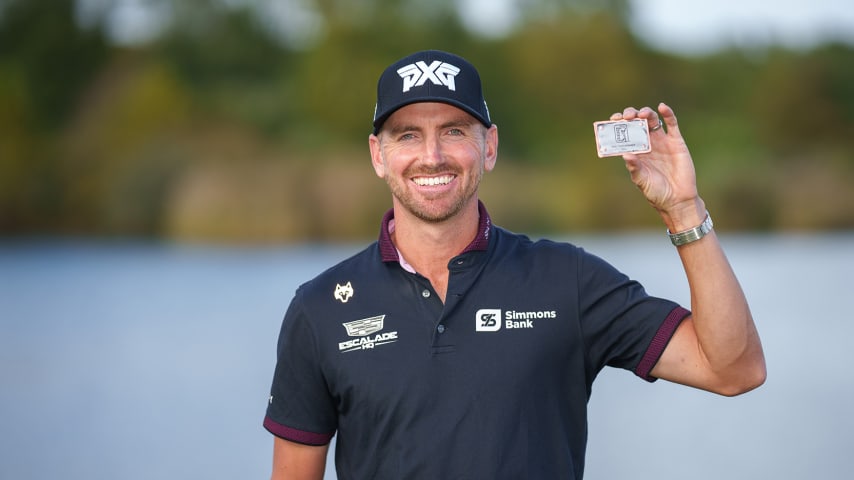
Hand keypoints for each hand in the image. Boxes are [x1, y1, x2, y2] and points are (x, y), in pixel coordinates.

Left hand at [610, 103, 703, 227]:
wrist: (677, 199)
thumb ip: (634, 168)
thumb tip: (625, 154)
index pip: (624, 133)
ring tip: (641, 114)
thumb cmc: (656, 192)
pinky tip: (662, 107)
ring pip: (652, 120)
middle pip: (637, 122)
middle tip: (626, 117)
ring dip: (646, 113)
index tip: (613, 120)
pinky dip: (668, 113)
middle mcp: (647, 143)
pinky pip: (672, 124)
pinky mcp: (676, 141)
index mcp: (635, 151)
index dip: (618, 124)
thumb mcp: (641, 180)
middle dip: (630, 115)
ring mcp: (662, 141)